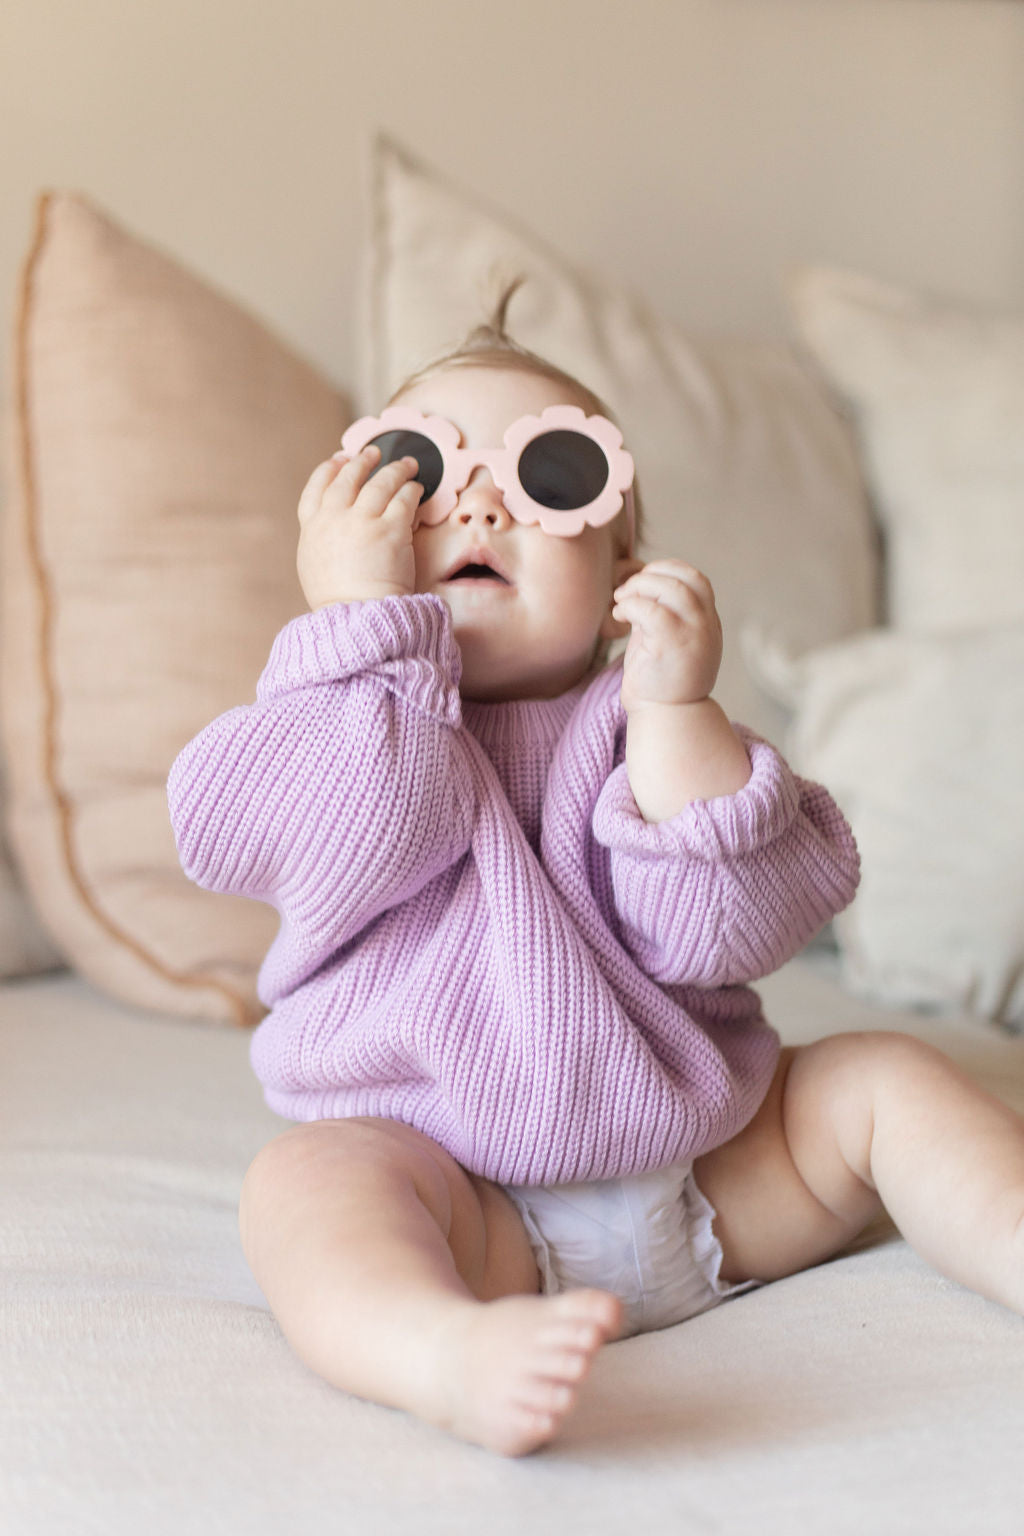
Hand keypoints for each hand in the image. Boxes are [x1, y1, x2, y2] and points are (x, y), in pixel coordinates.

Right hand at [296, 445, 423, 609]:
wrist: (357, 617)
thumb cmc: (340, 603)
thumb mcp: (314, 568)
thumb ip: (321, 541)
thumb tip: (333, 529)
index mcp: (312, 530)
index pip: (316, 489)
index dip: (328, 471)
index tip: (339, 460)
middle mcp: (334, 519)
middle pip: (347, 478)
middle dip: (362, 462)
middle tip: (373, 453)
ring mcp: (362, 522)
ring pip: (379, 483)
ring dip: (394, 469)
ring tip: (407, 465)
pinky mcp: (391, 529)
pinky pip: (403, 499)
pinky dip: (411, 490)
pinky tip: (417, 488)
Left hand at [612, 559, 722, 713]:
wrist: (666, 717)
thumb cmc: (660, 680)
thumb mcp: (668, 639)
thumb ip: (663, 612)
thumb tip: (641, 584)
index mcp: (708, 622)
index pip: (696, 579)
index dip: (667, 570)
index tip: (643, 581)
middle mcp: (706, 625)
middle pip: (685, 578)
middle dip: (650, 576)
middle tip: (626, 591)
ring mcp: (693, 635)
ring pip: (670, 588)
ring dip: (639, 587)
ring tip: (621, 601)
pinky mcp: (670, 646)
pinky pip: (650, 610)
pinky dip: (630, 605)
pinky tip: (618, 616)